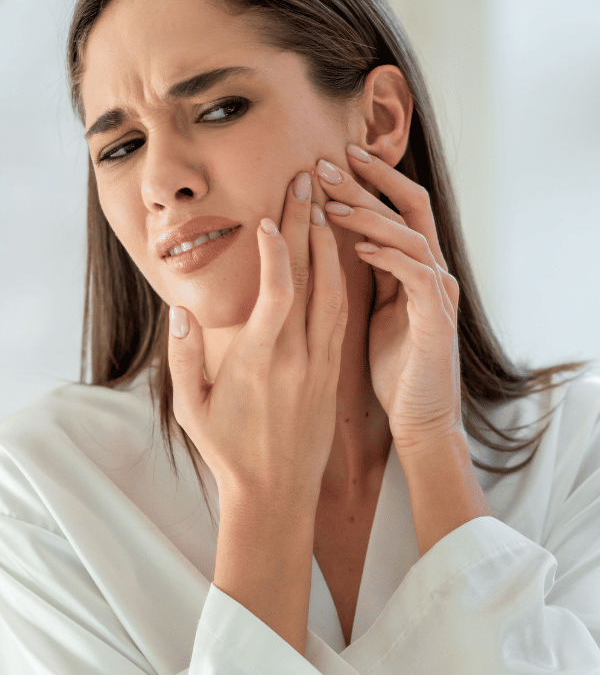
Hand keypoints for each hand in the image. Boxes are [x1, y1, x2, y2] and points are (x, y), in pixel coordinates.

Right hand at [168, 170, 347, 508]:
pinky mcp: (334, 372)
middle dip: (310, 226)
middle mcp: (298, 357)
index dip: (279, 250)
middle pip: (312, 280)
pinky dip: (342, 280)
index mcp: (260, 362)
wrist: (278, 493)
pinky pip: (342, 317)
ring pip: (335, 294)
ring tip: (325, 206)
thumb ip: (184, 356)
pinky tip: (340, 255)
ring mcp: (321, 364)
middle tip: (309, 181)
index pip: (278, 293)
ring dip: (331, 246)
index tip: (271, 217)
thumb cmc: (229, 451)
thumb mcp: (191, 408)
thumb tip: (181, 308)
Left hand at [317, 146, 460, 453]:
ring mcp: (440, 297)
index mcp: (418, 271)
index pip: (402, 209)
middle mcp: (435, 275)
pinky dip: (389, 258)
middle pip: (410, 210)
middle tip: (323, 162)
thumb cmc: (397, 372)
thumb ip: (369, 276)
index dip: (373, 180)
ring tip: (332, 202)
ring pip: (412, 236)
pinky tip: (358, 249)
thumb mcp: (377, 313)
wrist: (423, 420)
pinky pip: (417, 276)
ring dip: (371, 216)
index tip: (334, 158)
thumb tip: (335, 243)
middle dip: (367, 183)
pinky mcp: (437, 322)